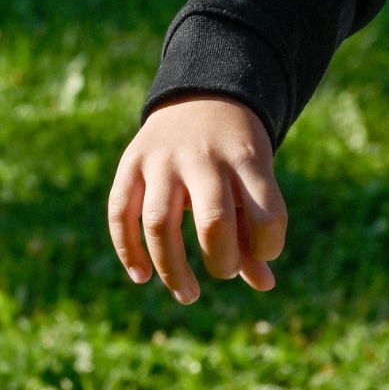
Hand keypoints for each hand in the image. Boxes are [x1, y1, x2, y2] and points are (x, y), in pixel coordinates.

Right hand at [108, 95, 287, 303]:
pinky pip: (120, 213)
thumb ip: (256, 229)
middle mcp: (205, 158)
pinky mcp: (132, 162)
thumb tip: (266, 286)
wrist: (205, 95)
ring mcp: (164, 159)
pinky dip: (127, 249)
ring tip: (188, 294)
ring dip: (171, 268)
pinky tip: (142, 276)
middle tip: (223, 272)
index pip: (266, 211)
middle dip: (221, 259)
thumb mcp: (256, 177)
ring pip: (159, 223)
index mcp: (248, 159)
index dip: (268, 244)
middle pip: (213, 219)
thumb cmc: (237, 152)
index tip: (264, 255)